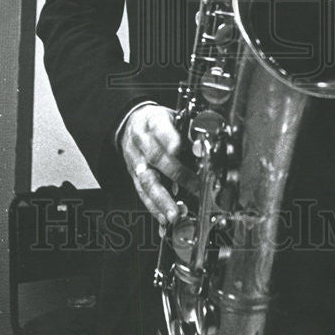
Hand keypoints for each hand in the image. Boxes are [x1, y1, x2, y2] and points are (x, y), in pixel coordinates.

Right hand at [120, 105, 196, 225]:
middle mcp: (142, 141)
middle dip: (176, 175)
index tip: (187, 151)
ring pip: (147, 180)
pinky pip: (142, 192)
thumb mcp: (173, 116)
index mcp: (153, 121)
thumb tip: (203, 147)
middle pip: (156, 158)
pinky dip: (153, 207)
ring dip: (162, 200)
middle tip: (193, 187)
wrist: (131, 123)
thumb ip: (187, 131)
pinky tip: (163, 218)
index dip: (173, 141)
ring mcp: (136, 160)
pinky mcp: (133, 175)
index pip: (163, 130)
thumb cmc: (157, 121)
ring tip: (174, 214)